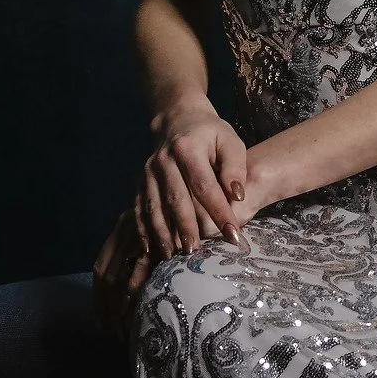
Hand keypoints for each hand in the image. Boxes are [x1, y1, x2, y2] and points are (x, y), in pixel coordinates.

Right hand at [137, 96, 247, 258]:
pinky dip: (144, 231)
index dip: (219, 211)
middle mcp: (163, 161)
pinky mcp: (139, 182)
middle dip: (187, 228)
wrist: (176, 120)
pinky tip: (152, 250)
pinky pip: (139, 210)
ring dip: (164, 234)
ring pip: (154, 208)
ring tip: (174, 257)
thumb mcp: (230, 141)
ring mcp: (148, 172)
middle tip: (197, 253)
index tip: (232, 234)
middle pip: (176, 199)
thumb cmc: (210, 134)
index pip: (205, 185)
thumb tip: (237, 196)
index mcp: (188, 148)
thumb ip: (235, 167)